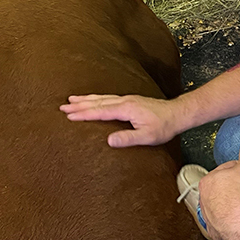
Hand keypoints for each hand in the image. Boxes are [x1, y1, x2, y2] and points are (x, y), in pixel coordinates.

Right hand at [60, 93, 178, 146]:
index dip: (84, 114)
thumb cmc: (164, 127)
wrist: (177, 114)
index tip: (69, 115)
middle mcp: (124, 101)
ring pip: (102, 98)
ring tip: (71, 99)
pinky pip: (108, 98)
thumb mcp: (147, 137)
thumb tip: (109, 141)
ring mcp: (127, 99)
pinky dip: (97, 98)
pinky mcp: (130, 101)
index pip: (100, 112)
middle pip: (97, 102)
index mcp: (126, 109)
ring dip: (86, 99)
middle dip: (79, 105)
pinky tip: (93, 99)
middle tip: (62, 106)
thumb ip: (128, 138)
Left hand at [199, 137, 239, 239]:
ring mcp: (208, 219)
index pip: (224, 171)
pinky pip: (224, 226)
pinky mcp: (216, 234)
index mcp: (207, 181)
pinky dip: (232, 224)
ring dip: (232, 208)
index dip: (238, 172)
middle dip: (233, 190)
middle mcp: (203, 201)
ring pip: (221, 210)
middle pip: (221, 191)